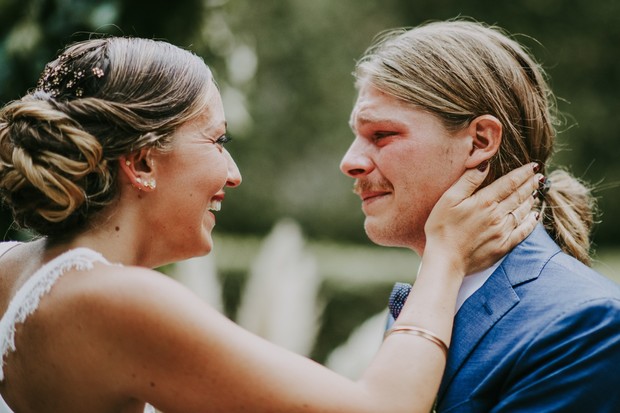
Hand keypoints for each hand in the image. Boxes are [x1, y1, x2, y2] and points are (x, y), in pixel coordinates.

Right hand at [424, 162, 541, 275]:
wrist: (445, 260)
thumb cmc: (441, 228)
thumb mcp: (449, 199)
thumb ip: (468, 181)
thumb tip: (485, 164)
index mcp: (485, 201)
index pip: (510, 182)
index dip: (523, 173)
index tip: (533, 166)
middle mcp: (498, 215)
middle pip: (519, 196)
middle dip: (530, 184)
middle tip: (539, 176)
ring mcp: (502, 232)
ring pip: (522, 212)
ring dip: (530, 200)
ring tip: (535, 192)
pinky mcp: (503, 247)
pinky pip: (523, 232)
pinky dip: (531, 222)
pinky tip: (534, 216)